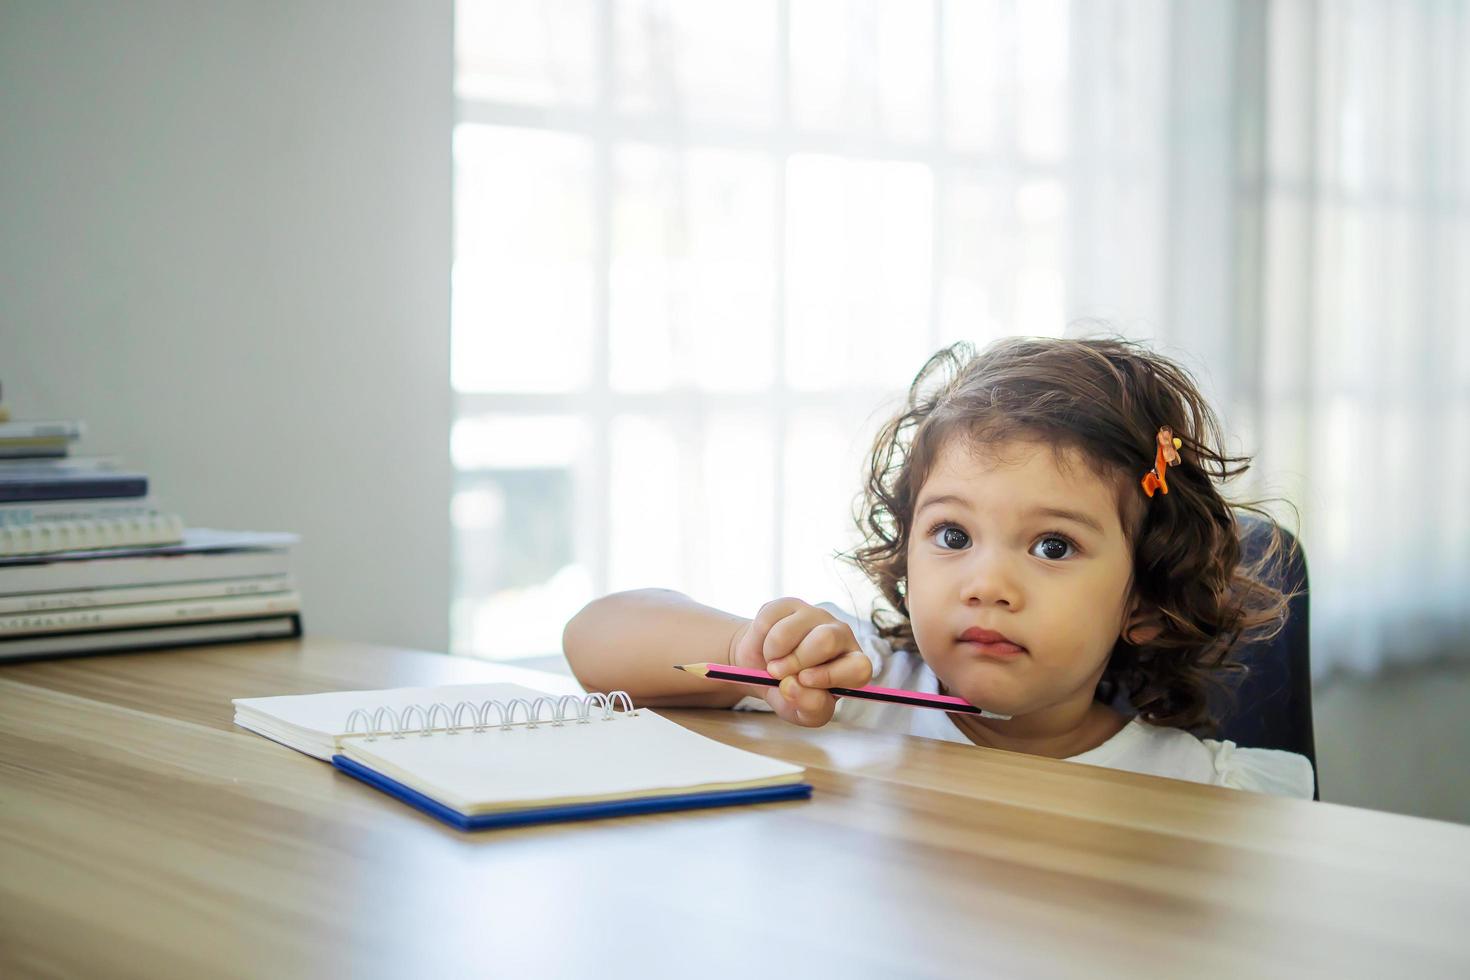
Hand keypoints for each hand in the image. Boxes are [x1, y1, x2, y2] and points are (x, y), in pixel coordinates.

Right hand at [727, 597, 872, 727]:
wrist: (761, 670)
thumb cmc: (791, 692)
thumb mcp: (802, 713)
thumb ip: (808, 707)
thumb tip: (793, 686)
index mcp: (852, 666)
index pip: (859, 668)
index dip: (831, 675)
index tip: (804, 680)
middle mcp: (841, 637)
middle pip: (826, 640)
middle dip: (796, 661)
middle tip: (778, 674)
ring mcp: (816, 616)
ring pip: (791, 630)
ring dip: (773, 653)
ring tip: (773, 663)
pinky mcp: (790, 604)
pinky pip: (770, 620)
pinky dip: (760, 640)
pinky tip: (768, 647)